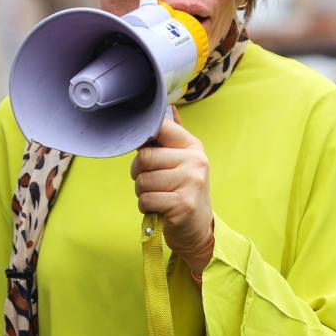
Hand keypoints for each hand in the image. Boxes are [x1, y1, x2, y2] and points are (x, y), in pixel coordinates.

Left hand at [130, 112, 213, 271]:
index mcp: (192, 146)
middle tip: (150, 182)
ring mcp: (191, 182)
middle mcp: (195, 161)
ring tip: (158, 197)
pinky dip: (146, 207)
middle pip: (145, 157)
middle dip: (138, 173)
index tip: (144, 151)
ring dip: (142, 193)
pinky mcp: (183, 204)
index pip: (160, 128)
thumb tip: (168, 107)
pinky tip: (159, 208)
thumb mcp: (182, 163)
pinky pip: (146, 199)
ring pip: (142, 180)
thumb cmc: (182, 192)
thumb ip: (170, 139)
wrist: (197, 229)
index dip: (144, 139)